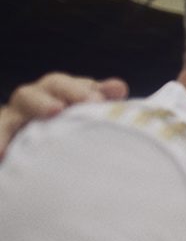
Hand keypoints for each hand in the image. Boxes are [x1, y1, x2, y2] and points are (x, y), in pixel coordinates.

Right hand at [0, 73, 128, 159]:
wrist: (54, 137)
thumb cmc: (78, 116)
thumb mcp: (89, 105)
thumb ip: (101, 96)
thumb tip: (119, 87)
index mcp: (54, 90)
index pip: (60, 85)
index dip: (77, 91)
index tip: (96, 100)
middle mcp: (30, 101)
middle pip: (29, 95)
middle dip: (43, 102)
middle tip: (57, 110)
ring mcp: (13, 120)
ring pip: (6, 118)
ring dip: (11, 126)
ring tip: (24, 136)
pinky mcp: (5, 137)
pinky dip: (0, 142)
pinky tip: (1, 155)